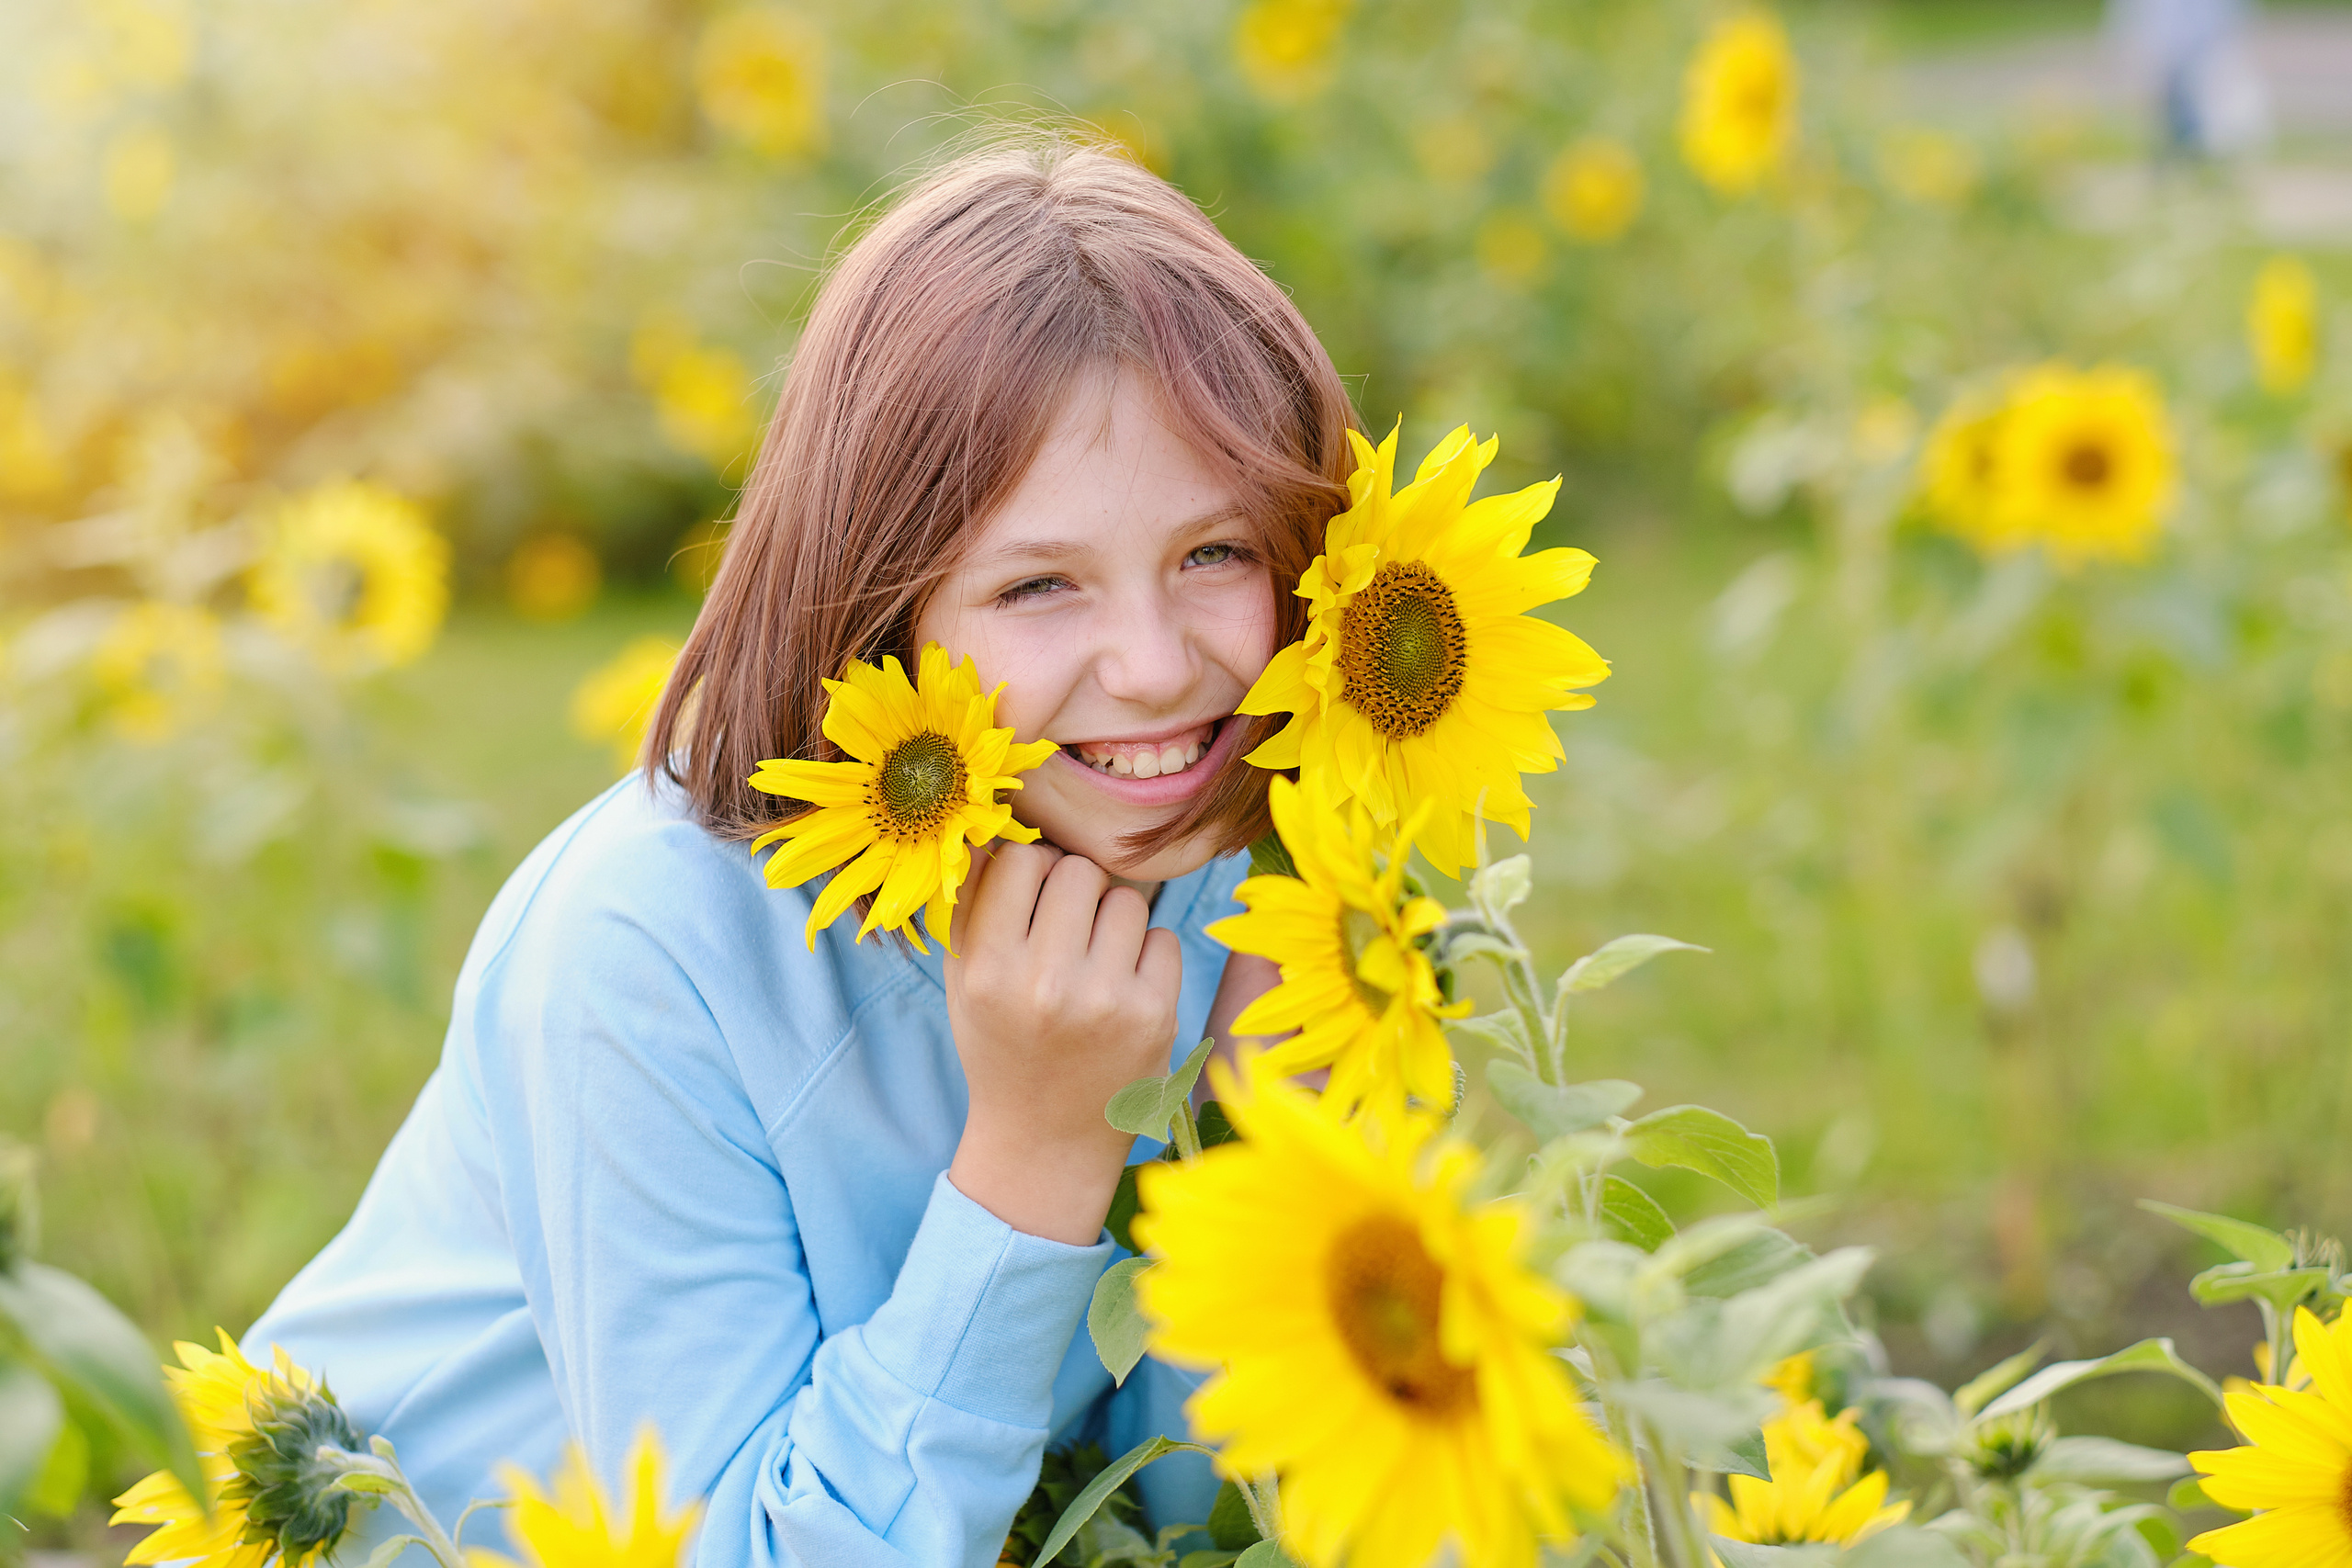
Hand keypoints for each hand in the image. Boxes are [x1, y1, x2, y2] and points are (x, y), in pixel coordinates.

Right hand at [943, 843, 1183, 1244]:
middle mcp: (1044, 983)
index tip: (1030, 900)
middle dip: (1074, 892)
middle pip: (1078, 870)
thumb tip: (993, 828)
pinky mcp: (1154, 1016)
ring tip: (1094, 964)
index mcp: (988, 970)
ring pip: (1126, 899)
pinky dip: (1147, 956)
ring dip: (1113, 922)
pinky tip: (1123, 990)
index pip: (1021, 860)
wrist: (1047, 1141)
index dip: (1029, 872)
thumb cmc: (1002, 1045)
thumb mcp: (964, 981)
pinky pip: (1163, 937)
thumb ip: (970, 904)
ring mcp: (1105, 1000)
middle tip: (1067, 931)